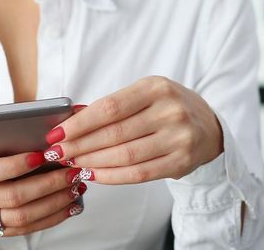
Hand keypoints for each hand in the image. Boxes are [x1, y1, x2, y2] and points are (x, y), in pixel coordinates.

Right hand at [0, 131, 83, 237]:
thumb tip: (30, 131)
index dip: (19, 165)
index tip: (45, 154)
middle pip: (11, 198)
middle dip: (49, 185)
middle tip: (72, 171)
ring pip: (18, 218)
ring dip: (54, 205)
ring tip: (75, 189)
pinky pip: (17, 230)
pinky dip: (47, 220)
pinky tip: (66, 207)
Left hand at [41, 76, 223, 183]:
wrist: (208, 126)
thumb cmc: (167, 108)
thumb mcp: (144, 95)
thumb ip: (111, 107)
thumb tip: (69, 120)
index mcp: (157, 88)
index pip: (109, 108)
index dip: (78, 124)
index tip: (55, 134)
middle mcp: (171, 111)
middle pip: (114, 134)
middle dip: (79, 145)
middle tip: (57, 154)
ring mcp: (179, 138)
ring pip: (125, 156)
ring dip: (92, 162)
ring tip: (73, 163)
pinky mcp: (182, 162)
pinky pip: (139, 173)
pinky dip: (111, 176)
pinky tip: (94, 174)